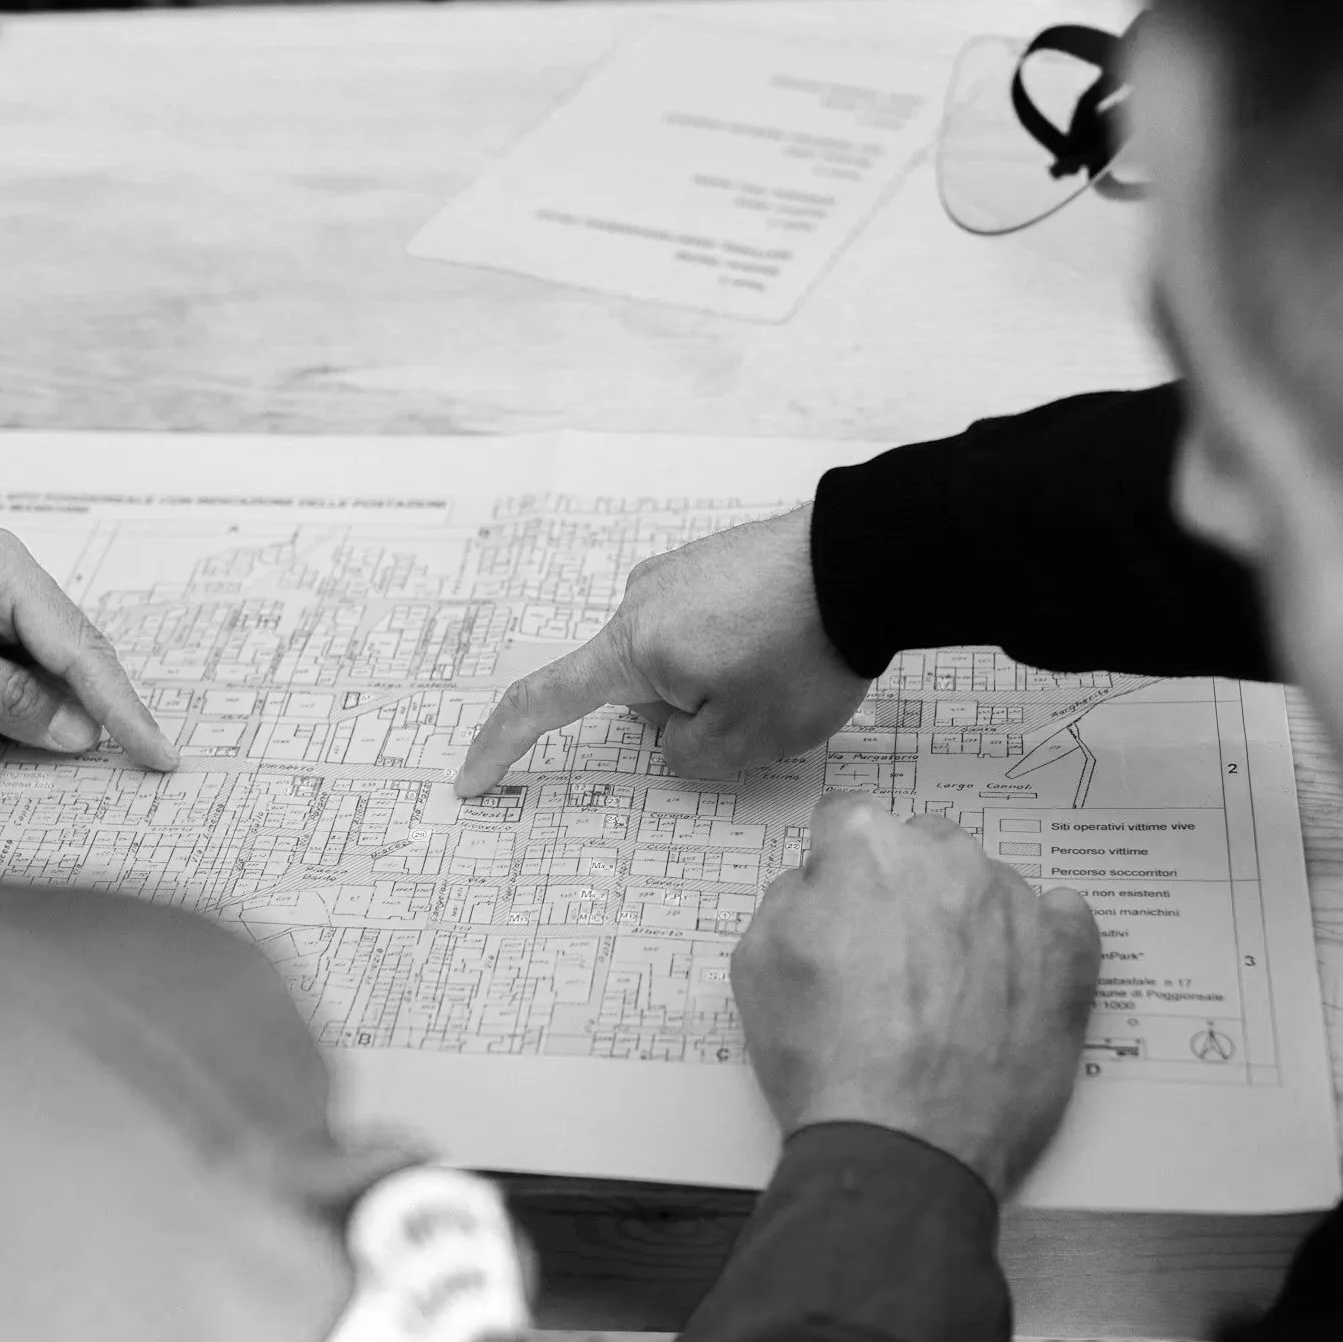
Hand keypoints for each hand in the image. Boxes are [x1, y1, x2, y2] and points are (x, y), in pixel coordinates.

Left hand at [0, 530, 177, 769]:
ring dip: (20, 716)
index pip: (78, 643)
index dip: (121, 704)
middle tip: (125, 764)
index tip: (158, 752)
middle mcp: (2, 578)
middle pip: (72, 658)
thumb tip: (79, 734)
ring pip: (41, 678)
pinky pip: (7, 685)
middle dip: (81, 712)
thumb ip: (6, 698)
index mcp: (0, 564)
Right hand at [456, 507, 868, 796]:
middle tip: (758, 712)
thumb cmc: (805, 651)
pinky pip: (708, 629)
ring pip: (678, 663)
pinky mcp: (718, 561)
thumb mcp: (743, 741)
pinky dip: (739, 652)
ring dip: (719, 685)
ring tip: (787, 670)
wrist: (869, 561)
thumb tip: (674, 729)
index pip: (544, 702)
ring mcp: (680, 573)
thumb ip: (685, 756)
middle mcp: (642, 599)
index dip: (504, 747)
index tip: (473, 780)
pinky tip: (790, 644)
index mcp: (631, 647)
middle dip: (684, 719)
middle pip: (635, 691)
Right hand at [733, 795, 1101, 1198]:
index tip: (836, 904)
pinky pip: (1062, 921)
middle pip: (923, 846)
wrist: (900, 1146)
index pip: (847, 819)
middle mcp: (949, 860)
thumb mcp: (755, 962)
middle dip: (904, 886)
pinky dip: (1040, 938)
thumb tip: (820, 883)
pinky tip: (1011, 979)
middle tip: (886, 957)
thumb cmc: (823, 1060)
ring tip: (944, 994)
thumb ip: (789, 895)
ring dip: (967, 918)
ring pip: (989, 884)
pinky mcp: (1066, 960)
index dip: (834, 865)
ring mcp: (1016, 907)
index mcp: (869, 848)